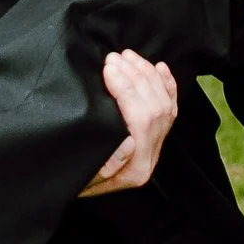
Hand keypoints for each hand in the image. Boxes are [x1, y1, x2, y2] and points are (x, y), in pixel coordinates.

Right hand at [79, 49, 179, 193]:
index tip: (108, 70)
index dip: (127, 91)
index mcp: (135, 169)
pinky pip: (170, 107)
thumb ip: (106, 165)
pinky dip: (166, 85)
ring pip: (164, 105)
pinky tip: (158, 67)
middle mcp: (150, 158)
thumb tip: (130, 142)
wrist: (74, 187)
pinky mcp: (156, 136)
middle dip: (135, 78)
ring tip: (126, 57)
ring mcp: (156, 147)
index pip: (142, 122)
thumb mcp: (82, 178)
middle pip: (155, 109)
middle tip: (113, 58)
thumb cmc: (75, 181)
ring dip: (147, 76)